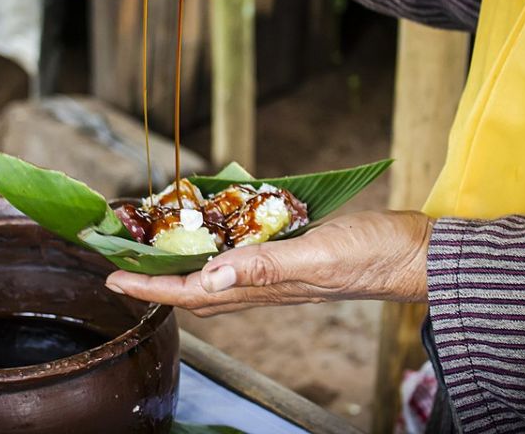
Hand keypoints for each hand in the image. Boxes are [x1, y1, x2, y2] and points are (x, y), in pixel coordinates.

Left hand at [105, 210, 433, 316]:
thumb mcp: (316, 256)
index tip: (111, 277)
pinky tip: (216, 232)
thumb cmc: (371, 254)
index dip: (148, 287)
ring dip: (182, 266)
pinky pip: (243, 259)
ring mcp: (279, 274)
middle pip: (196, 290)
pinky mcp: (293, 258)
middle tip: (122, 261)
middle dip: (154, 280)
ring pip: (217, 277)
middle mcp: (265, 286)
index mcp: (264, 287)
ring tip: (156, 248)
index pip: (191, 292)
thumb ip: (265, 267)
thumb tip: (211, 276)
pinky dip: (218, 247)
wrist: (412, 254)